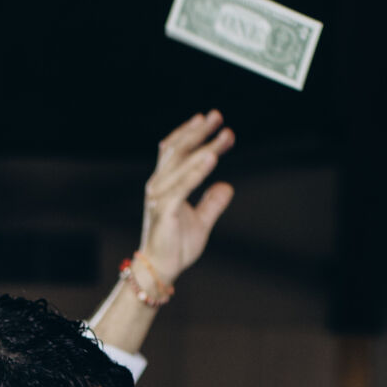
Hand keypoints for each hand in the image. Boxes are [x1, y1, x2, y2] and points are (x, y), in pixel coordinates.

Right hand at [139, 110, 235, 285]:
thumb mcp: (201, 222)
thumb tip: (227, 186)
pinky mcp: (164, 209)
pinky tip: (212, 157)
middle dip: (199, 131)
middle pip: (178, 150)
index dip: (193, 134)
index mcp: (165, 185)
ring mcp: (160, 196)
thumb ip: (212, 203)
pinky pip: (183, 185)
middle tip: (218, 116)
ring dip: (204, 146)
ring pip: (182, 163)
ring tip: (224, 135)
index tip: (212, 122)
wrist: (159, 271)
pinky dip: (197, 170)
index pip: (177, 151)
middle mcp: (159, 185)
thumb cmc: (175, 248)